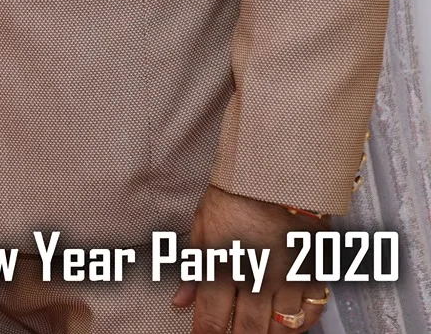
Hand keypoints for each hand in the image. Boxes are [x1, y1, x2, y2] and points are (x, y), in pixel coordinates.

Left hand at [171, 185, 328, 333]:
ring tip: (255, 333)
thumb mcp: (202, 227)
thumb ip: (192, 268)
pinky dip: (300, 325)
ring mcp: (289, 278)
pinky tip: (287, 327)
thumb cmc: (238, 195)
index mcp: (225, 265)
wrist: (279, 175)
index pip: (212, 317)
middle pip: (247, 329)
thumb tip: (179, 300)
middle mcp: (257, 277)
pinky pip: (311, 313)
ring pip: (279, 327)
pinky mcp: (314, 274)